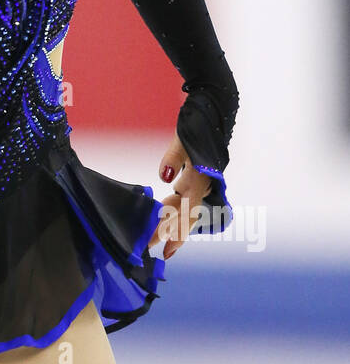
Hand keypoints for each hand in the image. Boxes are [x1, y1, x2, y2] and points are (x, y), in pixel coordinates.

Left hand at [147, 132, 212, 260]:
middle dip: (169, 232)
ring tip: (156, 240)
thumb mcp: (183, 139)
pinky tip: (163, 215)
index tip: (167, 250)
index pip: (187, 211)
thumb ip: (174, 158)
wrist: (214, 113)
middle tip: (151, 249)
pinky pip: (184, 199)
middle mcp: (203, 185)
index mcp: (201, 179)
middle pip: (184, 214)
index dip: (177, 232)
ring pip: (184, 208)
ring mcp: (200, 182)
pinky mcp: (196, 178)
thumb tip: (166, 176)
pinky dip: (173, 209)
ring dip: (170, 223)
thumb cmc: (197, 125)